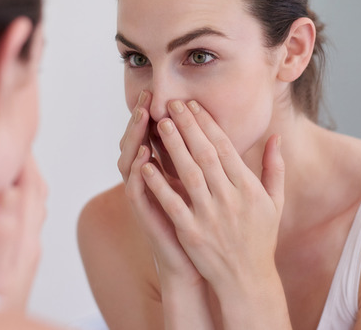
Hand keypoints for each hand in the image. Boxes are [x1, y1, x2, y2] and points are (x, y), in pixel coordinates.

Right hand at [119, 91, 200, 284]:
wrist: (199, 267)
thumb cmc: (208, 228)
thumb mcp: (213, 190)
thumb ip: (217, 163)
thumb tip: (229, 136)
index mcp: (168, 173)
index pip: (158, 137)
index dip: (163, 115)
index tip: (170, 93)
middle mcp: (152, 181)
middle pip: (140, 142)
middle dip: (142, 118)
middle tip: (147, 95)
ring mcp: (146, 197)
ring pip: (131, 160)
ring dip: (135, 138)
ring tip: (142, 116)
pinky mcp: (145, 214)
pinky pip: (135, 188)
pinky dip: (137, 170)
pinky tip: (144, 153)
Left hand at [141, 99, 284, 294]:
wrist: (247, 280)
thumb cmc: (261, 238)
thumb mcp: (275, 202)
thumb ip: (274, 167)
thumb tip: (275, 136)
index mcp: (249, 188)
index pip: (224, 148)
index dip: (207, 124)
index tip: (192, 105)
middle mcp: (231, 198)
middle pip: (205, 154)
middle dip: (187, 126)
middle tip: (171, 103)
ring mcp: (210, 215)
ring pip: (188, 173)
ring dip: (173, 146)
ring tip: (160, 123)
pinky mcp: (192, 233)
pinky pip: (172, 203)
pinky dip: (158, 183)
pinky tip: (146, 164)